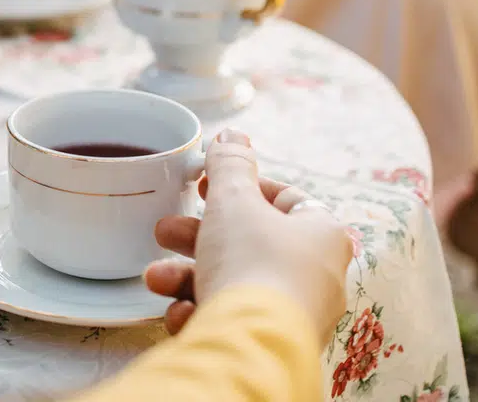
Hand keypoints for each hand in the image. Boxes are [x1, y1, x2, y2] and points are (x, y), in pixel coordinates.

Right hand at [144, 130, 351, 344]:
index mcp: (322, 235)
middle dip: (197, 237)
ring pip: (233, 284)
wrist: (250, 344)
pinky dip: (200, 312)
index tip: (206, 187)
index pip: (286, 200)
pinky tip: (181, 313)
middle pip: (249, 243)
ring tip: (156, 278)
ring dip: (187, 277)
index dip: (242, 188)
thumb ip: (230, 163)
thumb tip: (232, 134)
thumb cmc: (251, 264)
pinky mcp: (269, 344)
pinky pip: (231, 320)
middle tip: (165, 230)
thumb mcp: (233, 199)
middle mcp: (316, 277)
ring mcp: (294, 315)